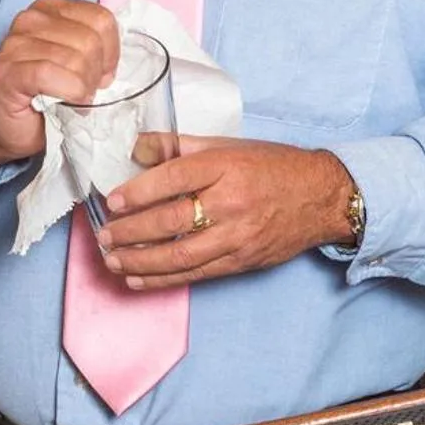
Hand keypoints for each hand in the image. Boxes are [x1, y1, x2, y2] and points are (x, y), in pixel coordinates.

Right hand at [0, 0, 119, 170]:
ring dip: (82, 89)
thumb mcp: (80, 61)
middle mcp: (30, 18)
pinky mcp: (7, 71)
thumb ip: (97, 48)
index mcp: (51, 8)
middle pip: (90, 41)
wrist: (14, 128)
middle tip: (84, 92)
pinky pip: (51, 75)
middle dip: (95, 75)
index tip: (101, 74)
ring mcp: (15, 43)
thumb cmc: (49, 95)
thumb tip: (115, 61)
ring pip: (75, 59)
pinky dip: (68, 94)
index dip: (111, 53)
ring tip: (72, 99)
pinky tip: (64, 104)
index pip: (101, 19)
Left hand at [95, 140, 357, 289]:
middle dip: (130, 231)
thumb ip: (180, 146)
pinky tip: (137, 279)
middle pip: (171, 221)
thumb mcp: (228, 145)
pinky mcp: (241, 261)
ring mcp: (237, 236)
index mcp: (226, 165)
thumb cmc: (271, 166)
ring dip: (140, 262)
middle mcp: (231, 202)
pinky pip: (196, 274)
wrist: (321, 197)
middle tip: (104, 235)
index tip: (111, 200)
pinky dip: (162, 279)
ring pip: (180, 255)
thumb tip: (137, 148)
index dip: (138, 191)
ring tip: (112, 260)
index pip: (174, 178)